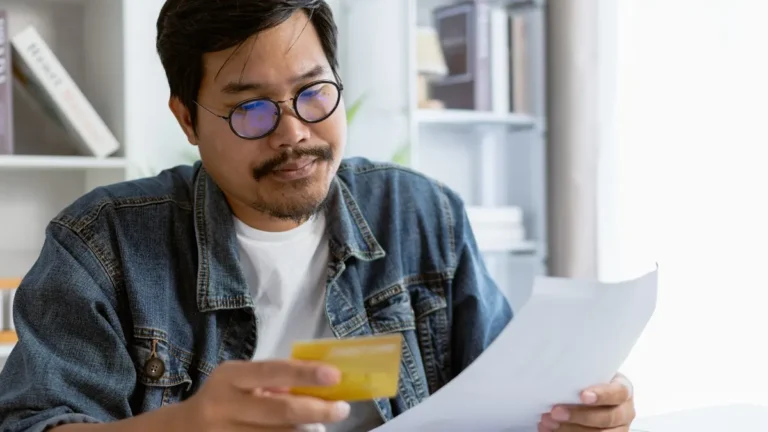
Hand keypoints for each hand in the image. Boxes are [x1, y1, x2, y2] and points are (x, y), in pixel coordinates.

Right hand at [177, 359, 350, 430]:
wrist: (180, 431)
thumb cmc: (221, 399)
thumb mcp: (238, 381)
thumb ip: (272, 381)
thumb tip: (320, 385)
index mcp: (230, 378)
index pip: (272, 372)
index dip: (305, 374)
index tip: (335, 376)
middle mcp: (225, 407)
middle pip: (280, 411)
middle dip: (317, 410)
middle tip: (342, 409)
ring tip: (322, 427)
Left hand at [538, 373, 634, 431]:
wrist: (595, 398)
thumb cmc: (590, 382)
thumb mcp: (592, 375)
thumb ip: (582, 375)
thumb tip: (555, 373)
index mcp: (623, 390)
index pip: (618, 392)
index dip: (601, 395)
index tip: (582, 395)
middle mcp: (625, 411)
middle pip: (607, 418)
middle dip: (579, 416)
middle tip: (556, 412)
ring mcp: (618, 428)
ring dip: (570, 429)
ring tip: (549, 422)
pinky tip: (551, 430)